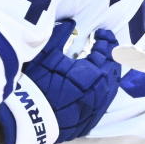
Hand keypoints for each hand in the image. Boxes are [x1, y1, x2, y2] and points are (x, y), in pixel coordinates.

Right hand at [0, 21, 120, 143]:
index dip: (105, 39)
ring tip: (104, 61)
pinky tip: (100, 82)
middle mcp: (102, 90)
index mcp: (93, 72)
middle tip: (105, 43)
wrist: (30, 119)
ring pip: (113, 84)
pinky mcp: (93, 117)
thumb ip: (61, 36)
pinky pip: (107, 98)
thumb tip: (71, 23)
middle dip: (111, 53)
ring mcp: (99, 106)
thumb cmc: (37, 84)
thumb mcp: (46, 56)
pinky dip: (106, 85)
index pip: (106, 51)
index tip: (100, 32)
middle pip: (114, 67)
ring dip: (111, 69)